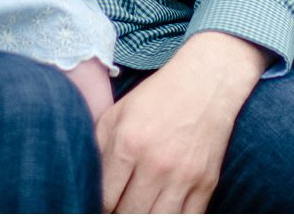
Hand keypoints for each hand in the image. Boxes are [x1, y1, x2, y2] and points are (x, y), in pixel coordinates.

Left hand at [96, 32, 262, 212]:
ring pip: (157, 221)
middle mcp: (156, 164)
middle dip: (122, 212)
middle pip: (130, 214)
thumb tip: (87, 182)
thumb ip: (97, 148)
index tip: (104, 201)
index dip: (101, 205)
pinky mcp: (206, 182)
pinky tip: (163, 207)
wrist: (205, 82)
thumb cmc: (156, 97)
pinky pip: (188, 218)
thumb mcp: (116, 114)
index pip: (105, 199)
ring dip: (146, 216)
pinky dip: (174, 218)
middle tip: (122, 202)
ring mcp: (183, 176)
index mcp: (128, 144)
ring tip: (141, 206)